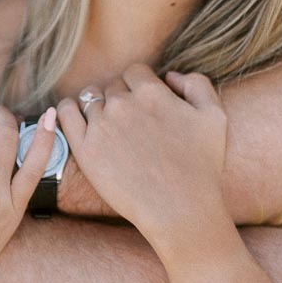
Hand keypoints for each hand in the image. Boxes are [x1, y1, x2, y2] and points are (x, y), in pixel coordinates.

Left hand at [58, 66, 229, 256]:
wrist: (181, 210)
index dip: (140, 86)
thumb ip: (197, 84)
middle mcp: (123, 104)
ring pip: (90, 98)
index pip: (135, 72)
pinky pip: (66, 113)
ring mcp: (102, 126)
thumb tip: (169, 76)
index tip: (144, 105)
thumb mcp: (216, 116)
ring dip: (98, 106)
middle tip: (130, 123)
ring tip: (108, 126)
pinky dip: (68, 110)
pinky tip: (77, 118)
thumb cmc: (202, 167)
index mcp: (152, 92)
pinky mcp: (86, 149)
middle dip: (121, 98)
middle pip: (113, 86)